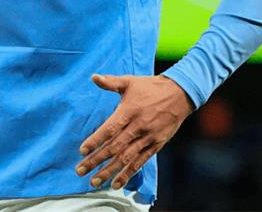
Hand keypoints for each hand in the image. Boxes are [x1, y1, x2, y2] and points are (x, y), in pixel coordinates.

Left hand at [75, 73, 194, 189]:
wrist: (180, 94)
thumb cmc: (151, 87)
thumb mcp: (130, 81)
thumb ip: (111, 82)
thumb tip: (94, 77)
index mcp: (129, 111)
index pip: (109, 129)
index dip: (95, 141)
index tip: (83, 151)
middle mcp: (138, 126)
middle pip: (114, 147)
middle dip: (96, 161)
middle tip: (80, 170)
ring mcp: (148, 138)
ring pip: (126, 158)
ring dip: (109, 171)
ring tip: (95, 181)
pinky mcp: (156, 145)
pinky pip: (140, 162)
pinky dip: (128, 173)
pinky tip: (116, 183)